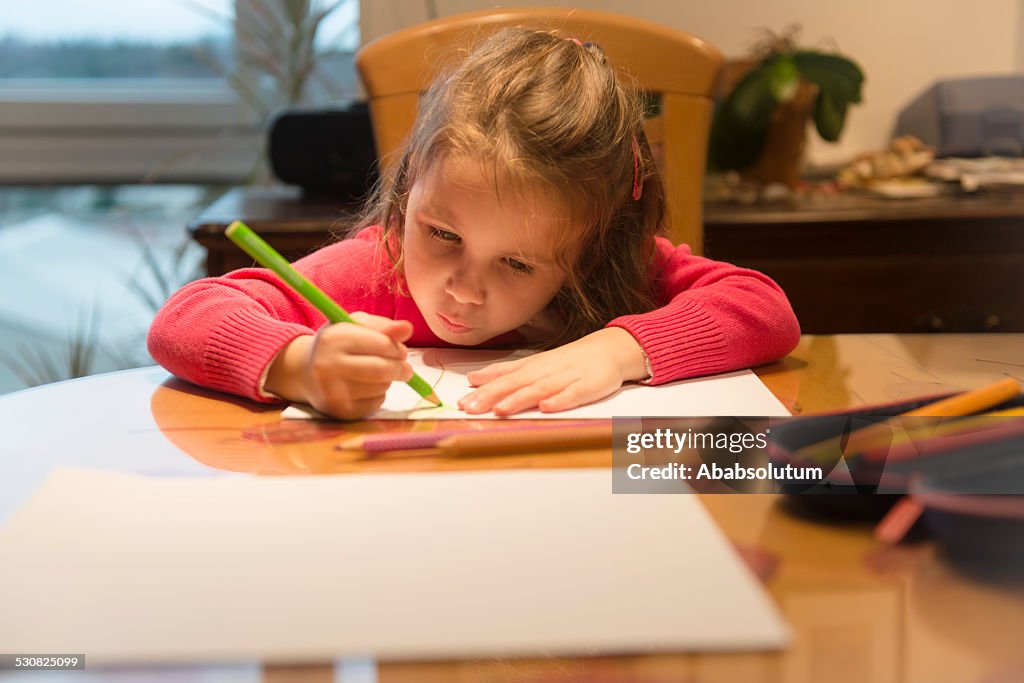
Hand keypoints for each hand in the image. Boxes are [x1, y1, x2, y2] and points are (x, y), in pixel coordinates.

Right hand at [265, 312, 412, 419]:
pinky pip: (376, 403)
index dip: (397, 348)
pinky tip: (366, 388)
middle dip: (401, 369)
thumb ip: (383, 326)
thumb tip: (407, 328)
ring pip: (381, 387)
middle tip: (405, 369)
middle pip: (382, 370)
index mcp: (333, 338)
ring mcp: (332, 391)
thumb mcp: (355, 326)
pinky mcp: (340, 411)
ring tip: (377, 374)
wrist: (304, 372)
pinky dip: (379, 395)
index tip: (401, 351)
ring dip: (388, 381)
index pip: (381, 344)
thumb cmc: (337, 344)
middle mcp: (328, 365)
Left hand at [458, 327, 648, 415]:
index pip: (503, 378)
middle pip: (515, 384)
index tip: (461, 401)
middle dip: (492, 396)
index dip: (482, 389)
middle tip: (470, 408)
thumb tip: (473, 378)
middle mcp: (545, 371)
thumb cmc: (568, 362)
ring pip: (540, 389)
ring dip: (519, 399)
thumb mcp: (533, 365)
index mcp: (531, 367)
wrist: (609, 350)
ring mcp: (567, 378)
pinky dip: (560, 400)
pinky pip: (573, 394)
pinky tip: (547, 407)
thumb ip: (505, 373)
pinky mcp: (588, 386)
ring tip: (500, 409)